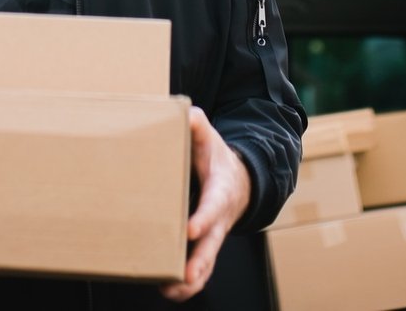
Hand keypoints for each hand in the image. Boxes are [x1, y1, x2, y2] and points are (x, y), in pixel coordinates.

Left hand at [160, 106, 250, 302]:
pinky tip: (167, 289)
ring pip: (206, 263)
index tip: (190, 229)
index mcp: (220, 191)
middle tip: (186, 276)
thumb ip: (198, 126)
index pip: (213, 206)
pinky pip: (200, 268)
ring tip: (172, 290)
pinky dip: (187, 284)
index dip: (203, 218)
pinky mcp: (203, 245)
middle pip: (212, 244)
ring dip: (192, 280)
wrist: (238, 180)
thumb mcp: (210, 138)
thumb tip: (188, 113)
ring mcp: (212, 235)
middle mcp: (218, 218)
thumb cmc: (216, 158)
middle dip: (199, 261)